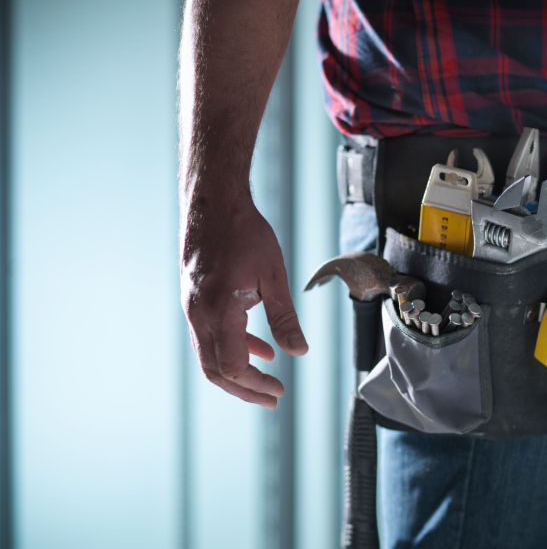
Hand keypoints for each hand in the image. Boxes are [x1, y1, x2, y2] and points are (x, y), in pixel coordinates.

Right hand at [180, 196, 307, 408]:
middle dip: (244, 390)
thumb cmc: (244, 233)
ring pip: (210, 355)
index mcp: (219, 311)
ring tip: (265, 380)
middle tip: (271, 398)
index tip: (278, 390)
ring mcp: (192, 307)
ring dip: (237, 372)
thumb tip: (298, 352)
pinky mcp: (194, 299)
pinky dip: (232, 347)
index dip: (256, 385)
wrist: (213, 202)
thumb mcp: (273, 276)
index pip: (232, 367)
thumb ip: (284, 317)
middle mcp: (199, 314)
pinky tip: (257, 345)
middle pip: (215, 370)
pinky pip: (209, 335)